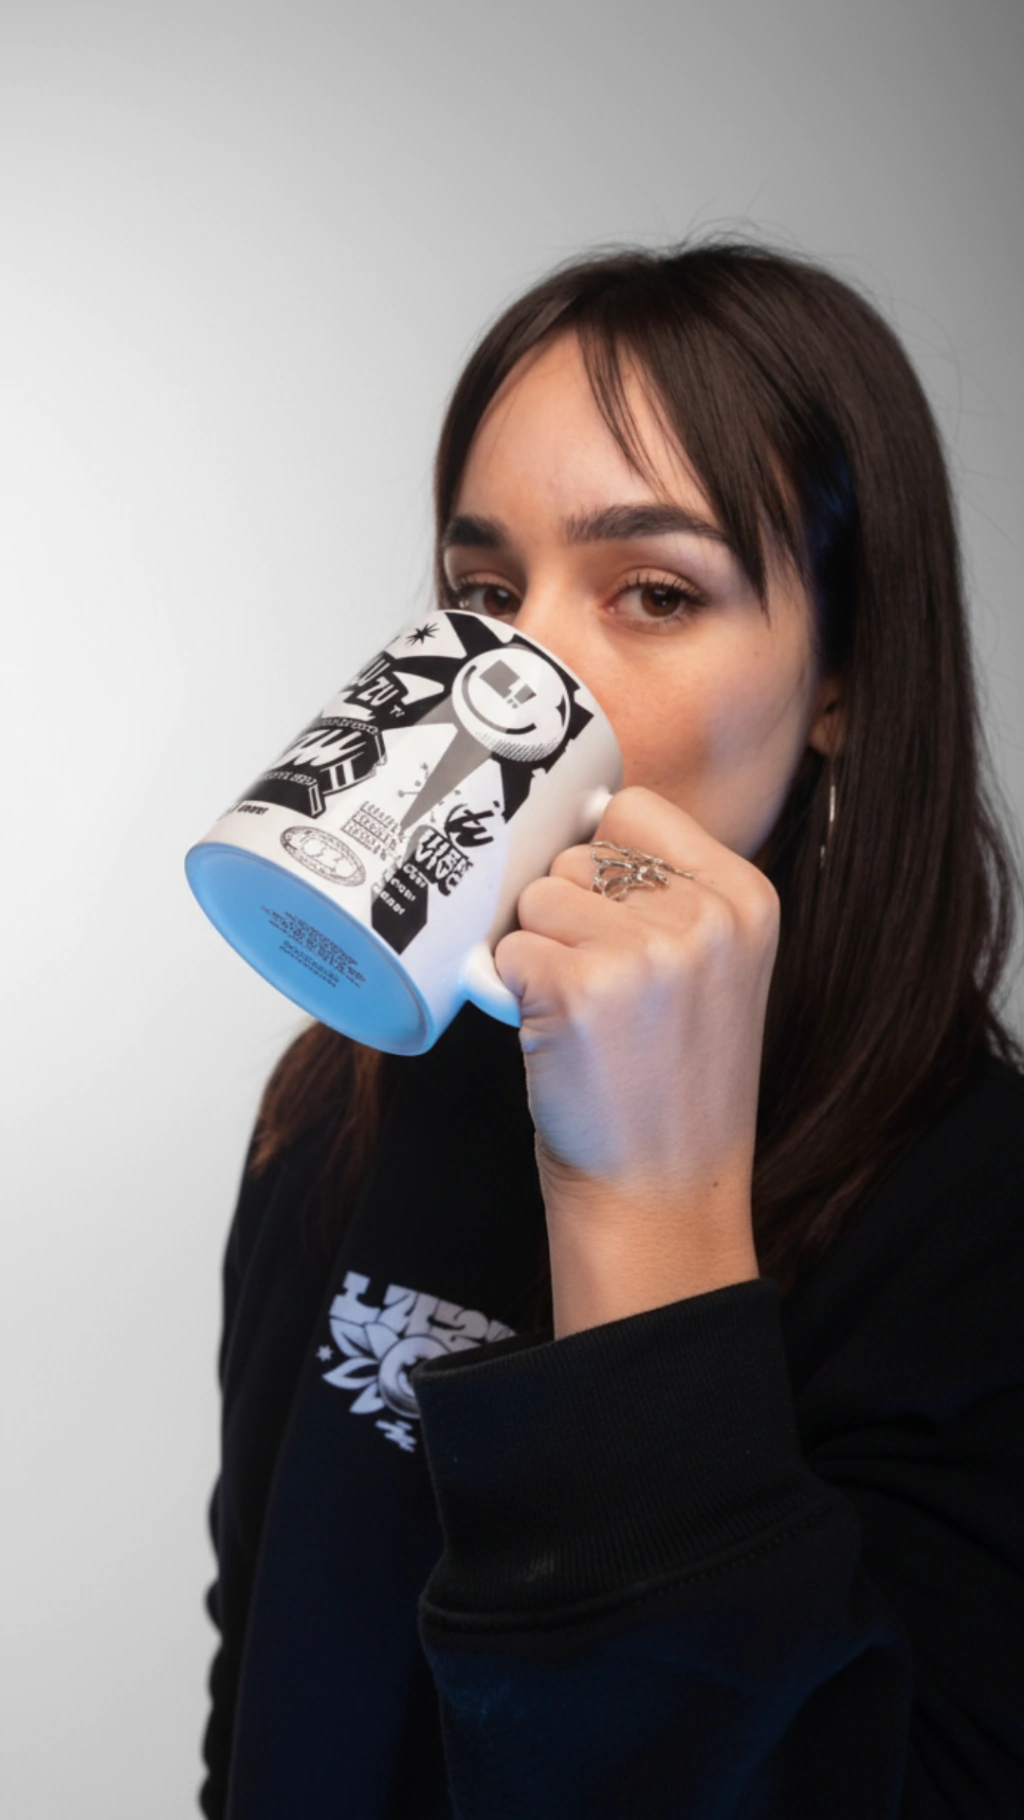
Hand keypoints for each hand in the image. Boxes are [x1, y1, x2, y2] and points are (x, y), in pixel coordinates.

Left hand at [494, 787, 777, 1336]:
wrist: (661, 1197)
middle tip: (602, 997)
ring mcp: (643, 950)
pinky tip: (557, 1040)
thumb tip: (578, 817)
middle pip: (576, 858)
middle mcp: (703, 916)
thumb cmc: (671, 1087)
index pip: (634, 811)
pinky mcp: (579, 987)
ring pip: (535, 901)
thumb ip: (669, 896)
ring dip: (537, 955)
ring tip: (582, 1020)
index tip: (612, 923)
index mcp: (747, 899)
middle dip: (567, 918)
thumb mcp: (714, 972)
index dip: (601, 864)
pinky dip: (511, 994)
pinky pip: (505, 951)